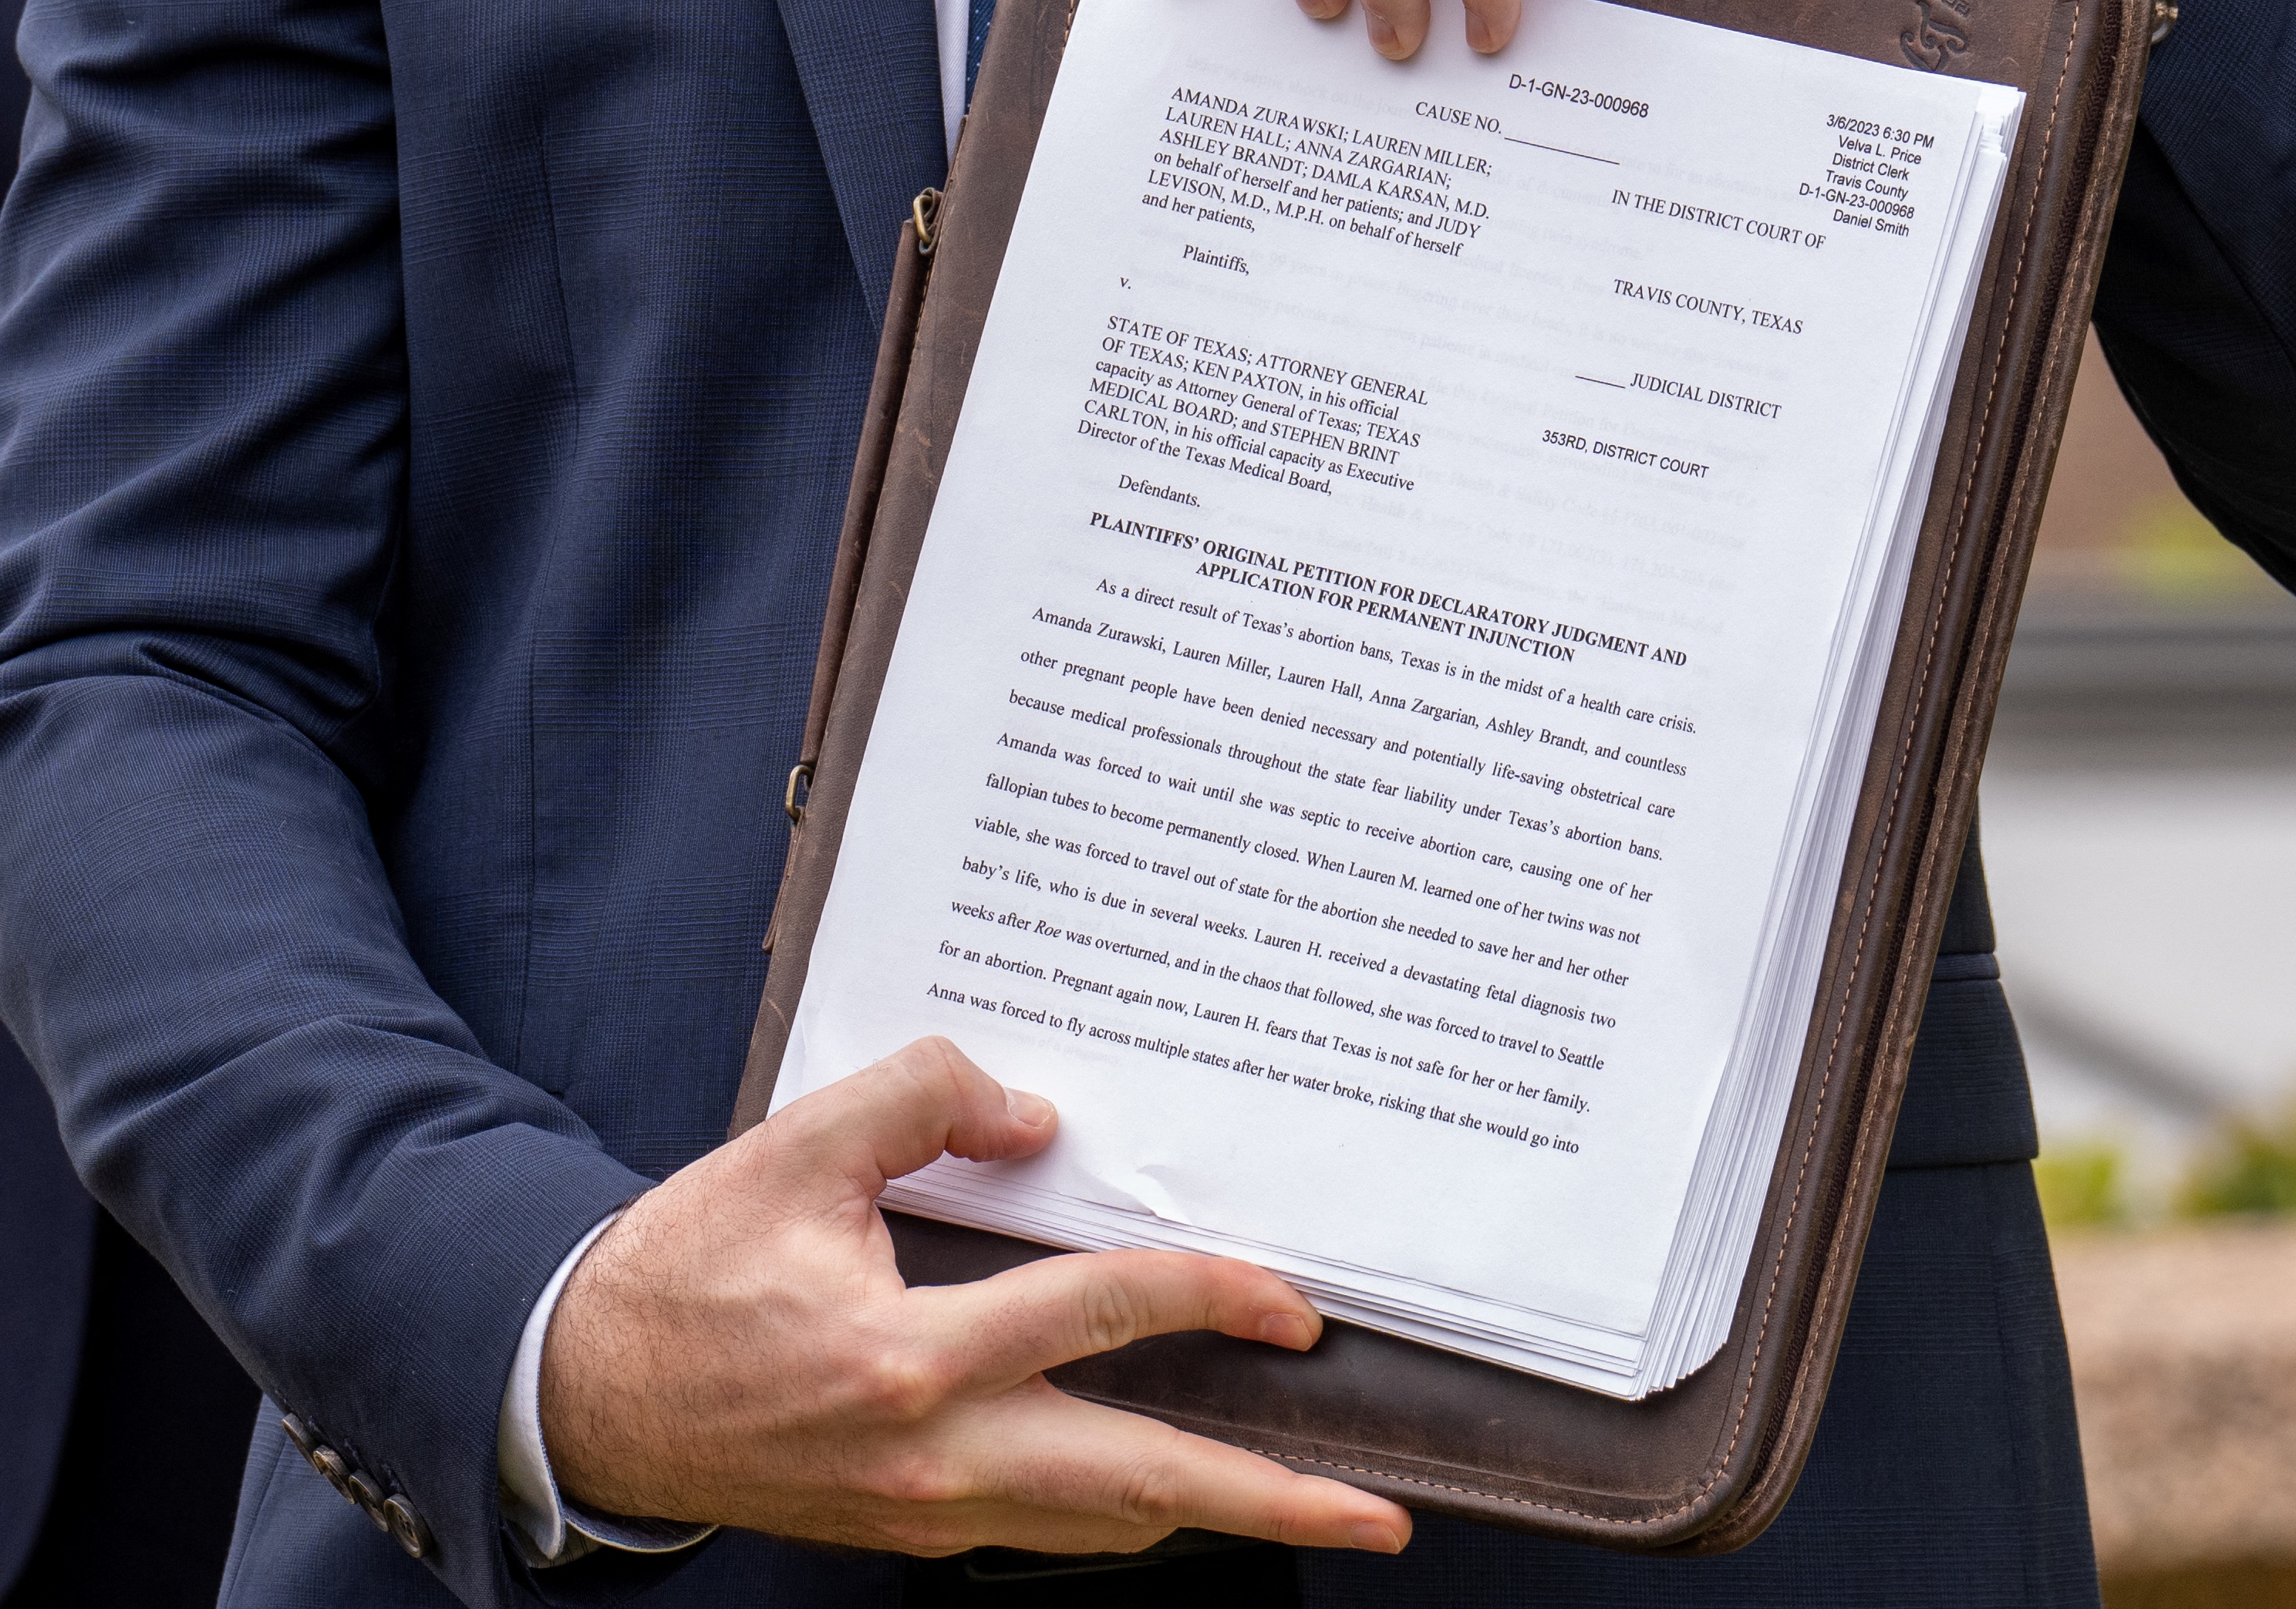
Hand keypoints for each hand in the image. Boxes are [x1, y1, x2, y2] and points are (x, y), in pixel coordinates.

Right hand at [539, 1037, 1410, 1557]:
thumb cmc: (685, 1272)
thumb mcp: (793, 1152)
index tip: (1293, 1304)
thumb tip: (1036, 1121)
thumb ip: (921, 1101)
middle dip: (1270, 1506)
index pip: (1102, 1318)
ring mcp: (925, 1514)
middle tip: (1376, 1517)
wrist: (582, 1394)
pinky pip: (1045, 1529)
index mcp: (910, 1363)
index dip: (1210, 1297)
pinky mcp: (910, 1531)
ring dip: (1210, 1517)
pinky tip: (1165, 1483)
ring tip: (1304, 1506)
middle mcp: (934, 1459)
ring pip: (1102, 1526)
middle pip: (1141, 1489)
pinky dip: (1121, 1509)